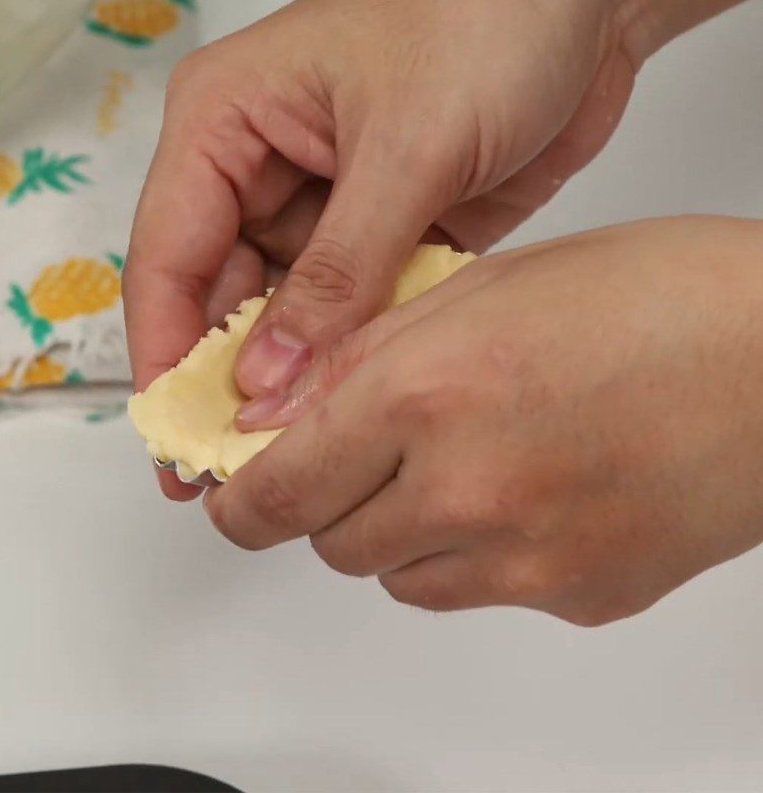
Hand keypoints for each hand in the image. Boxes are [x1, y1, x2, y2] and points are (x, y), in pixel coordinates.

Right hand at [123, 0, 647, 498]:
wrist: (587, 7)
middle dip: (226, 388)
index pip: (168, 257)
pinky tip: (350, 415)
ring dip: (293, 383)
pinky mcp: (379, 240)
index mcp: (228, 125)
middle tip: (232, 476)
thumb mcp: (405, 150)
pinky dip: (352, 361)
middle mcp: (261, 173)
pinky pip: (349, 316)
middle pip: (219, 301)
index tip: (175, 439)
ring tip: (292, 462)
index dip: (165, 357)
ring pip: (286, 319)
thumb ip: (338, 272)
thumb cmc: (488, 19)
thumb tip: (269, 381)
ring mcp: (324, 213)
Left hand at [204, 216, 762, 625]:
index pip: (277, 491)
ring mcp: (527, 563)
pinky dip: (472, 553)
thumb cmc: (653, 297)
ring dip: (400, 529)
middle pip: (333, 544)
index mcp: (429, 395)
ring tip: (460, 463)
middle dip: (330, 500)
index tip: (236, 493)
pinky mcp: (576, 600)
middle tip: (368, 451)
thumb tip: (279, 410)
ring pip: (401, 577)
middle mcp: (468, 493)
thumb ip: (366, 354)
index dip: (240, 499)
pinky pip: (480, 592)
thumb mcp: (486, 288)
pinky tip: (524, 490)